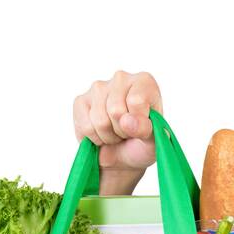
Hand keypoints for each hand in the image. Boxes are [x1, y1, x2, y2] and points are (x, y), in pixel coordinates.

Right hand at [72, 70, 162, 194]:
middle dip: (122, 131)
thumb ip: (146, 129)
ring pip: (100, 121)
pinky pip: (85, 126)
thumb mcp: (153, 141)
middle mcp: (121, 78)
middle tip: (127, 132)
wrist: (123, 154)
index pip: (137, 101)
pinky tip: (101, 132)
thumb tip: (126, 121)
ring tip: (115, 132)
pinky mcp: (80, 101)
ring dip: (108, 136)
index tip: (142, 127)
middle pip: (116, 110)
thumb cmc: (142, 143)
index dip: (138, 123)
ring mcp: (98, 88)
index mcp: (144, 81)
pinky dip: (94, 138)